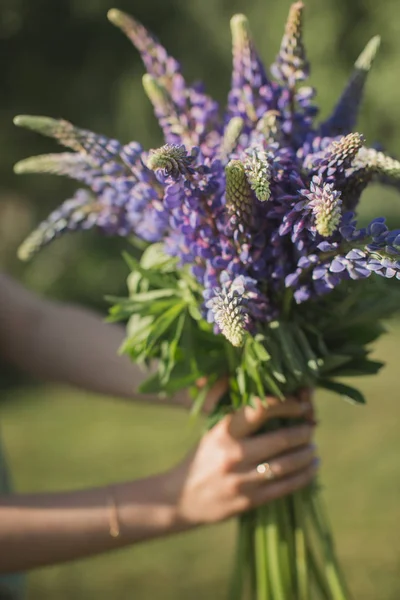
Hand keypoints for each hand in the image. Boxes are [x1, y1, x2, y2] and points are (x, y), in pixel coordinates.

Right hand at [164, 395, 317, 526]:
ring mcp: (242, 479)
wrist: (180, 499)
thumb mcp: (210, 429)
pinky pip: (284, 488)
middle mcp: (233, 453)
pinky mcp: (249, 501)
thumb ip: (227, 404)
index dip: (285, 404)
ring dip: (306, 455)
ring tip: (313, 448)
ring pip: (286, 465)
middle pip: (280, 439)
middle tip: (312, 426)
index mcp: (224, 431)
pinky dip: (303, 477)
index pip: (260, 410)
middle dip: (303, 431)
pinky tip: (311, 469)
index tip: (300, 403)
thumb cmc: (201, 458)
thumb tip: (236, 375)